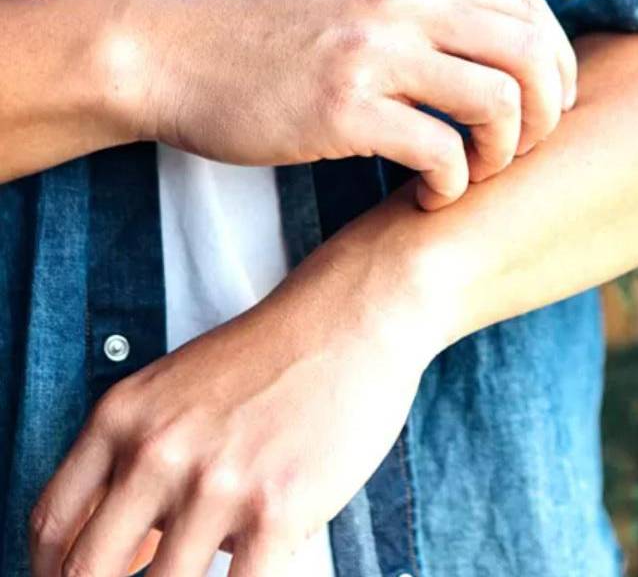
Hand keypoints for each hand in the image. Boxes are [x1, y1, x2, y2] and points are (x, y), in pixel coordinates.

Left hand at [28, 235, 446, 576]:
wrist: (352, 318)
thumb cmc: (276, 353)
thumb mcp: (178, 390)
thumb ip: (141, 457)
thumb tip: (136, 547)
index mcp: (121, 419)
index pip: (52, 524)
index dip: (52, 571)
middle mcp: (156, 453)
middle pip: (89, 570)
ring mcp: (216, 485)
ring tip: (214, 562)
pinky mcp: (278, 510)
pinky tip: (255, 569)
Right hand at [108, 0, 575, 208]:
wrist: (168, 55)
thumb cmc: (265, 40)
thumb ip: (418, 11)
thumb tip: (487, 45)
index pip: (527, 6)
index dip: (556, 62)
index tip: (545, 105)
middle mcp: (401, 4)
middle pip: (528, 54)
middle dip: (544, 115)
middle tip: (517, 151)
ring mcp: (373, 55)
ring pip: (497, 102)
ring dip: (502, 152)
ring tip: (473, 174)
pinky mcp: (343, 110)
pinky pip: (440, 152)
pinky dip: (452, 185)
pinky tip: (430, 197)